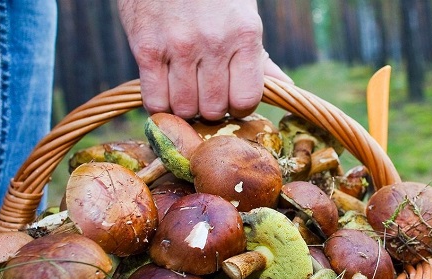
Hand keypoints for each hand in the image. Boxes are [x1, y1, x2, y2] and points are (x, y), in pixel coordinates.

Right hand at [118, 0, 292, 120]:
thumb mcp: (242, 16)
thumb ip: (259, 57)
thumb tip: (284, 87)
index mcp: (244, 34)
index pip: (246, 100)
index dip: (237, 106)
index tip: (229, 98)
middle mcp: (213, 43)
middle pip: (213, 109)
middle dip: (209, 108)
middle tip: (203, 94)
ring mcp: (178, 47)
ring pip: (183, 109)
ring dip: (183, 107)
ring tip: (183, 90)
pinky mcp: (147, 49)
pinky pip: (155, 100)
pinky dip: (159, 104)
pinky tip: (164, 92)